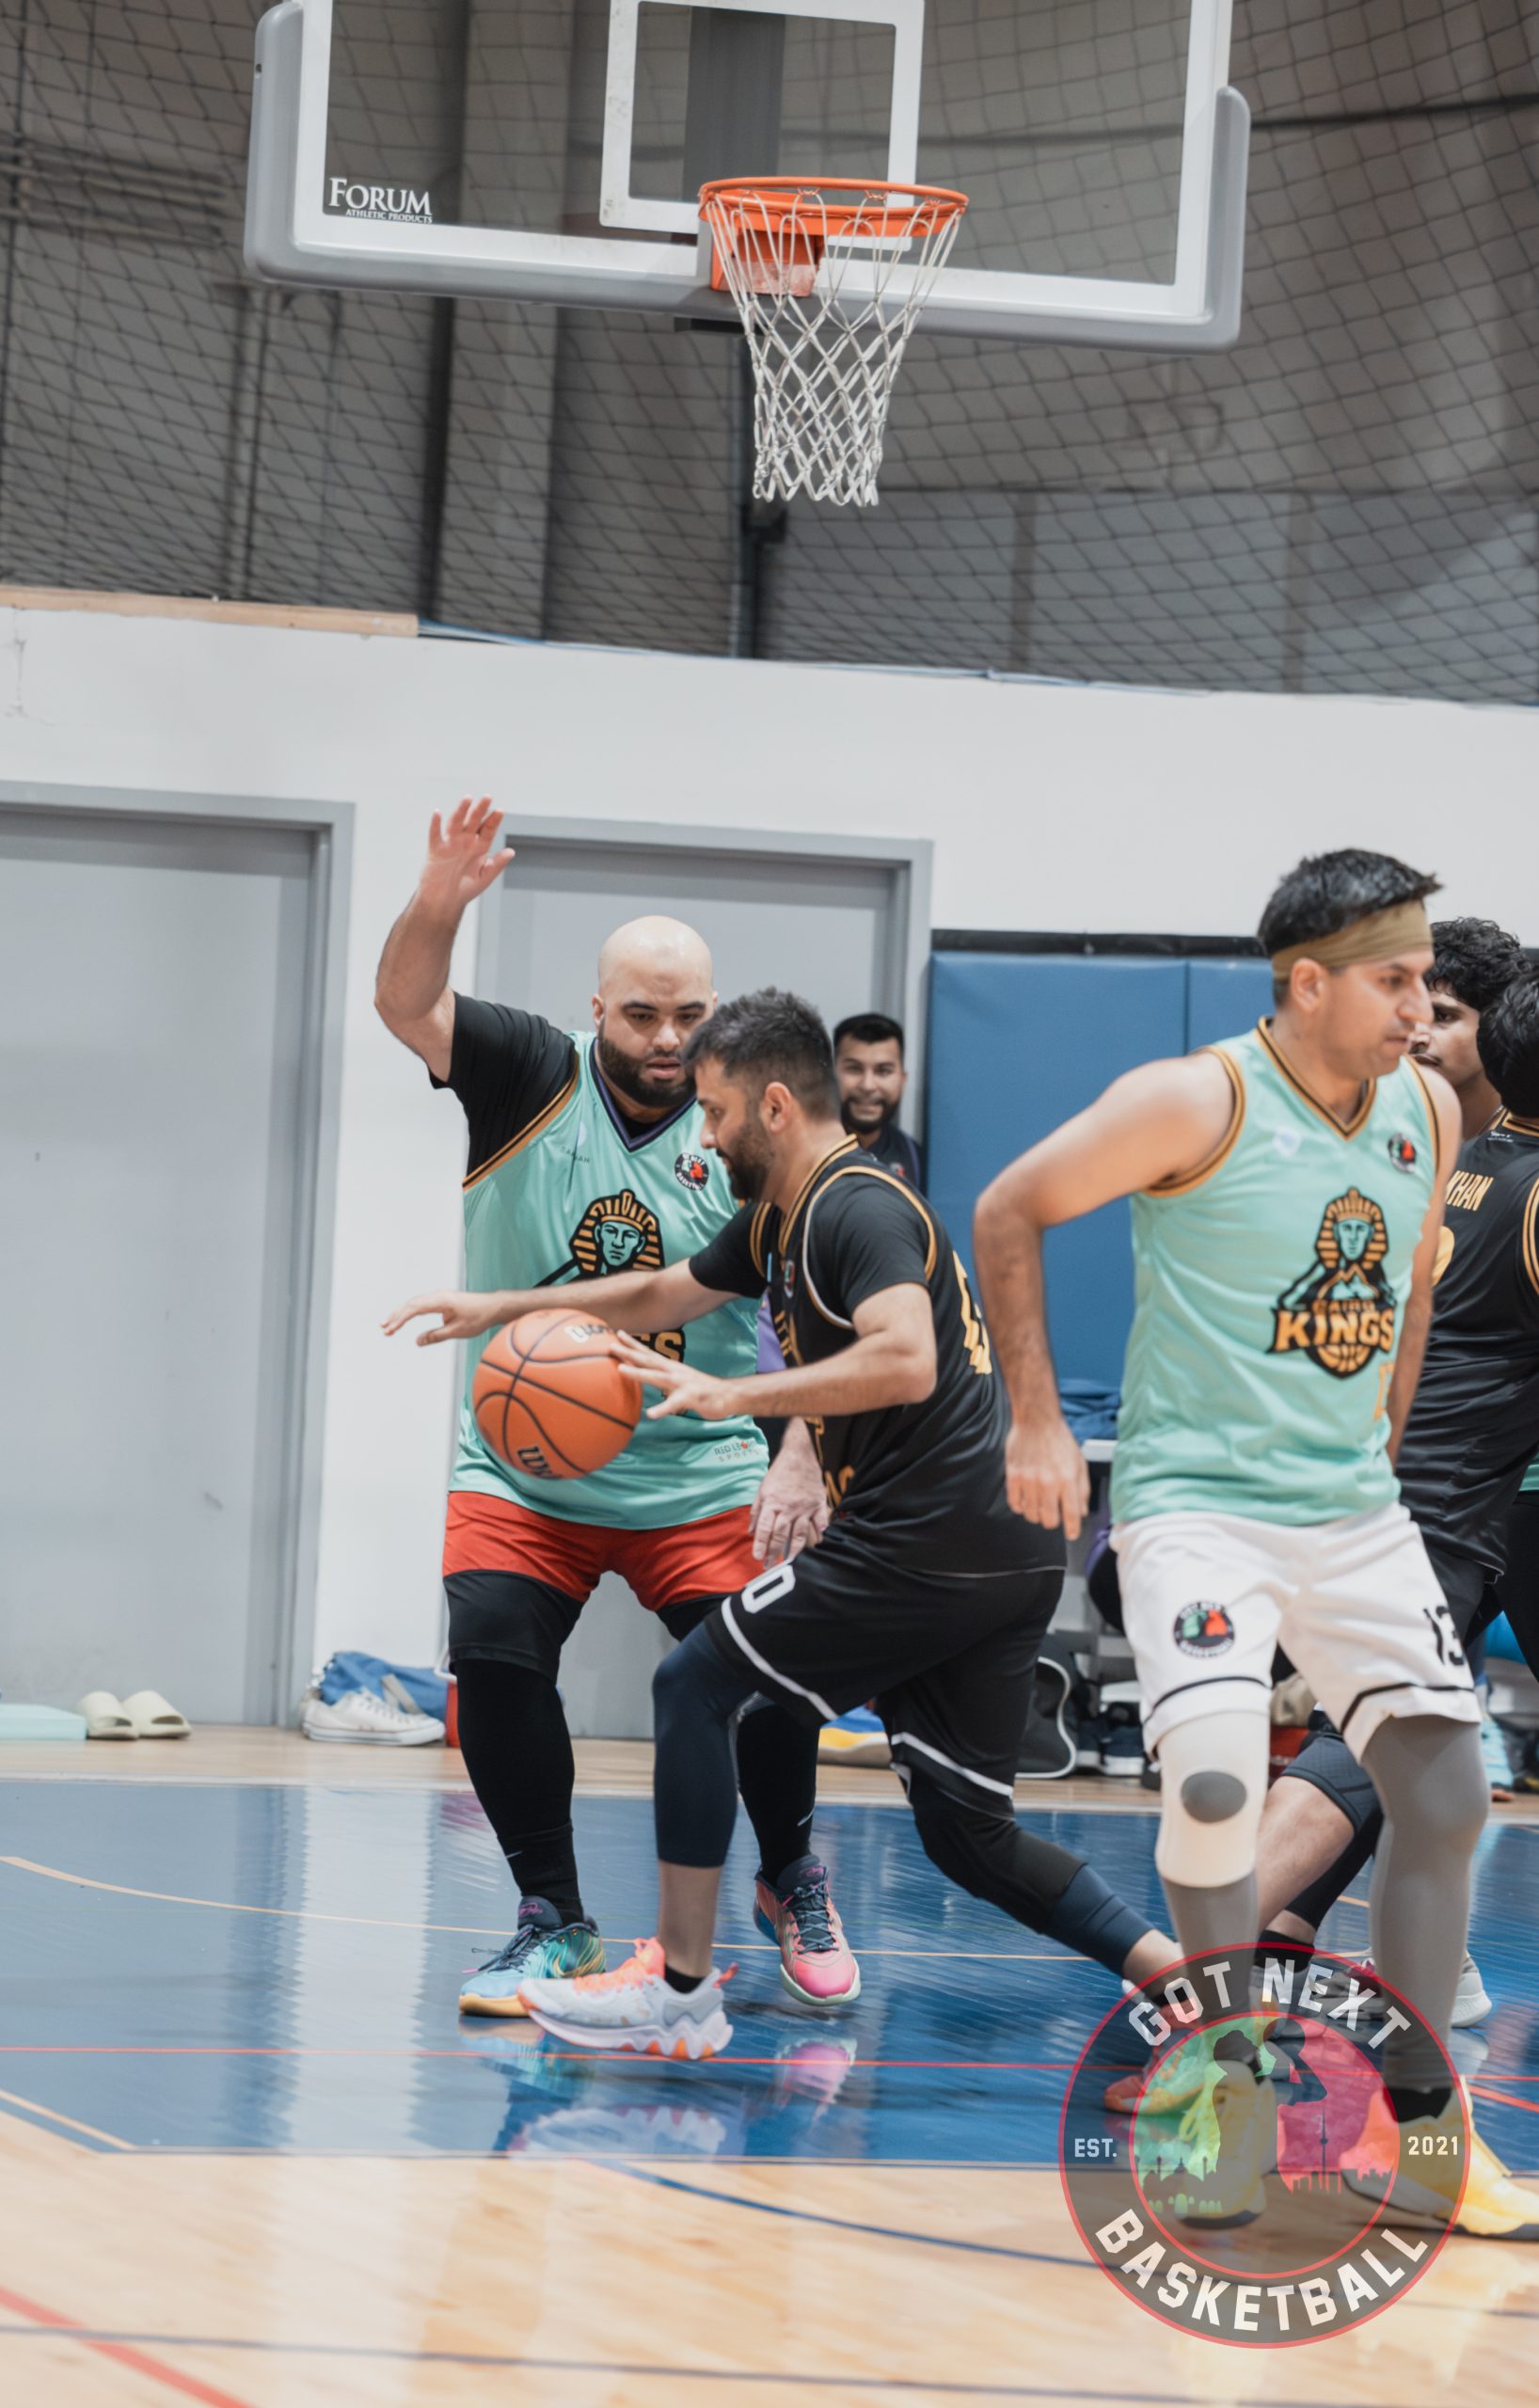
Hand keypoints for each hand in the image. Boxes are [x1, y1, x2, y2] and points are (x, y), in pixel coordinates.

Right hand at [382, 1290, 506, 1344]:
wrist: (493, 1307)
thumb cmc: (478, 1318)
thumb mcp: (457, 1331)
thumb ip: (436, 1336)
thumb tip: (417, 1341)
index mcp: (441, 1300)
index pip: (414, 1309)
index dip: (400, 1319)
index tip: (390, 1330)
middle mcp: (438, 1295)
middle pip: (411, 1304)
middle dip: (396, 1316)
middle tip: (383, 1329)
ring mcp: (439, 1296)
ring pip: (414, 1303)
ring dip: (401, 1314)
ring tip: (387, 1325)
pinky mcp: (441, 1300)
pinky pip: (421, 1304)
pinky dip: (410, 1312)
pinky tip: (402, 1320)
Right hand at [417, 797, 514, 919]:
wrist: (445, 901)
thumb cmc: (464, 890)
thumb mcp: (484, 877)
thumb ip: (497, 864)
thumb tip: (511, 851)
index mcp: (479, 848)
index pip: (487, 829)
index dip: (493, 820)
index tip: (500, 811)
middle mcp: (465, 842)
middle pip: (473, 821)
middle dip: (480, 810)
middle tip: (487, 797)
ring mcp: (450, 844)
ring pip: (456, 823)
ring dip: (461, 811)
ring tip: (467, 799)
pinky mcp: (436, 850)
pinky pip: (435, 835)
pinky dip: (435, 824)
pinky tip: (438, 813)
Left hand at [612, 1332, 743, 1422]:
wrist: (727, 1394)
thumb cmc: (699, 1389)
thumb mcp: (677, 1381)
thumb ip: (661, 1378)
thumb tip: (645, 1377)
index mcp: (670, 1367)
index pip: (648, 1353)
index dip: (632, 1344)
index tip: (616, 1334)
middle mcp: (673, 1371)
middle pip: (648, 1359)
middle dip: (628, 1352)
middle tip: (610, 1345)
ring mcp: (682, 1383)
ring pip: (657, 1376)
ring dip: (638, 1372)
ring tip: (621, 1369)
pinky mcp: (691, 1397)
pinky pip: (675, 1403)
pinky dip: (663, 1408)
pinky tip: (651, 1414)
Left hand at [749, 1436, 828, 1565]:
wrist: (801, 1454)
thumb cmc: (780, 1472)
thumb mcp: (762, 1488)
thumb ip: (756, 1511)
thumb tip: (750, 1532)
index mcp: (772, 1502)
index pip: (764, 1528)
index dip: (760, 1544)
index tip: (757, 1557)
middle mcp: (788, 1507)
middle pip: (780, 1535)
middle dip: (773, 1553)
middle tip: (769, 1566)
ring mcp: (805, 1507)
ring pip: (799, 1534)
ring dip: (794, 1550)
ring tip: (789, 1562)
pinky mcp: (819, 1504)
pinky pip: (820, 1522)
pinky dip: (820, 1532)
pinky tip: (819, 1541)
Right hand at [1004, 1411, 1089, 1539]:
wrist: (1037, 1420)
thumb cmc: (1060, 1441)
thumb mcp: (1080, 1463)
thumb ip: (1083, 1489)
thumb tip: (1081, 1512)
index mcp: (1068, 1479)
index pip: (1071, 1515)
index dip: (1073, 1530)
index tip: (1072, 1534)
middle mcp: (1048, 1483)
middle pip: (1049, 1520)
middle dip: (1053, 1521)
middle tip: (1053, 1513)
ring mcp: (1028, 1480)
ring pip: (1031, 1515)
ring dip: (1036, 1514)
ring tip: (1039, 1504)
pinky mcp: (1013, 1476)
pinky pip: (1015, 1504)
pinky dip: (1020, 1506)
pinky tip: (1026, 1498)